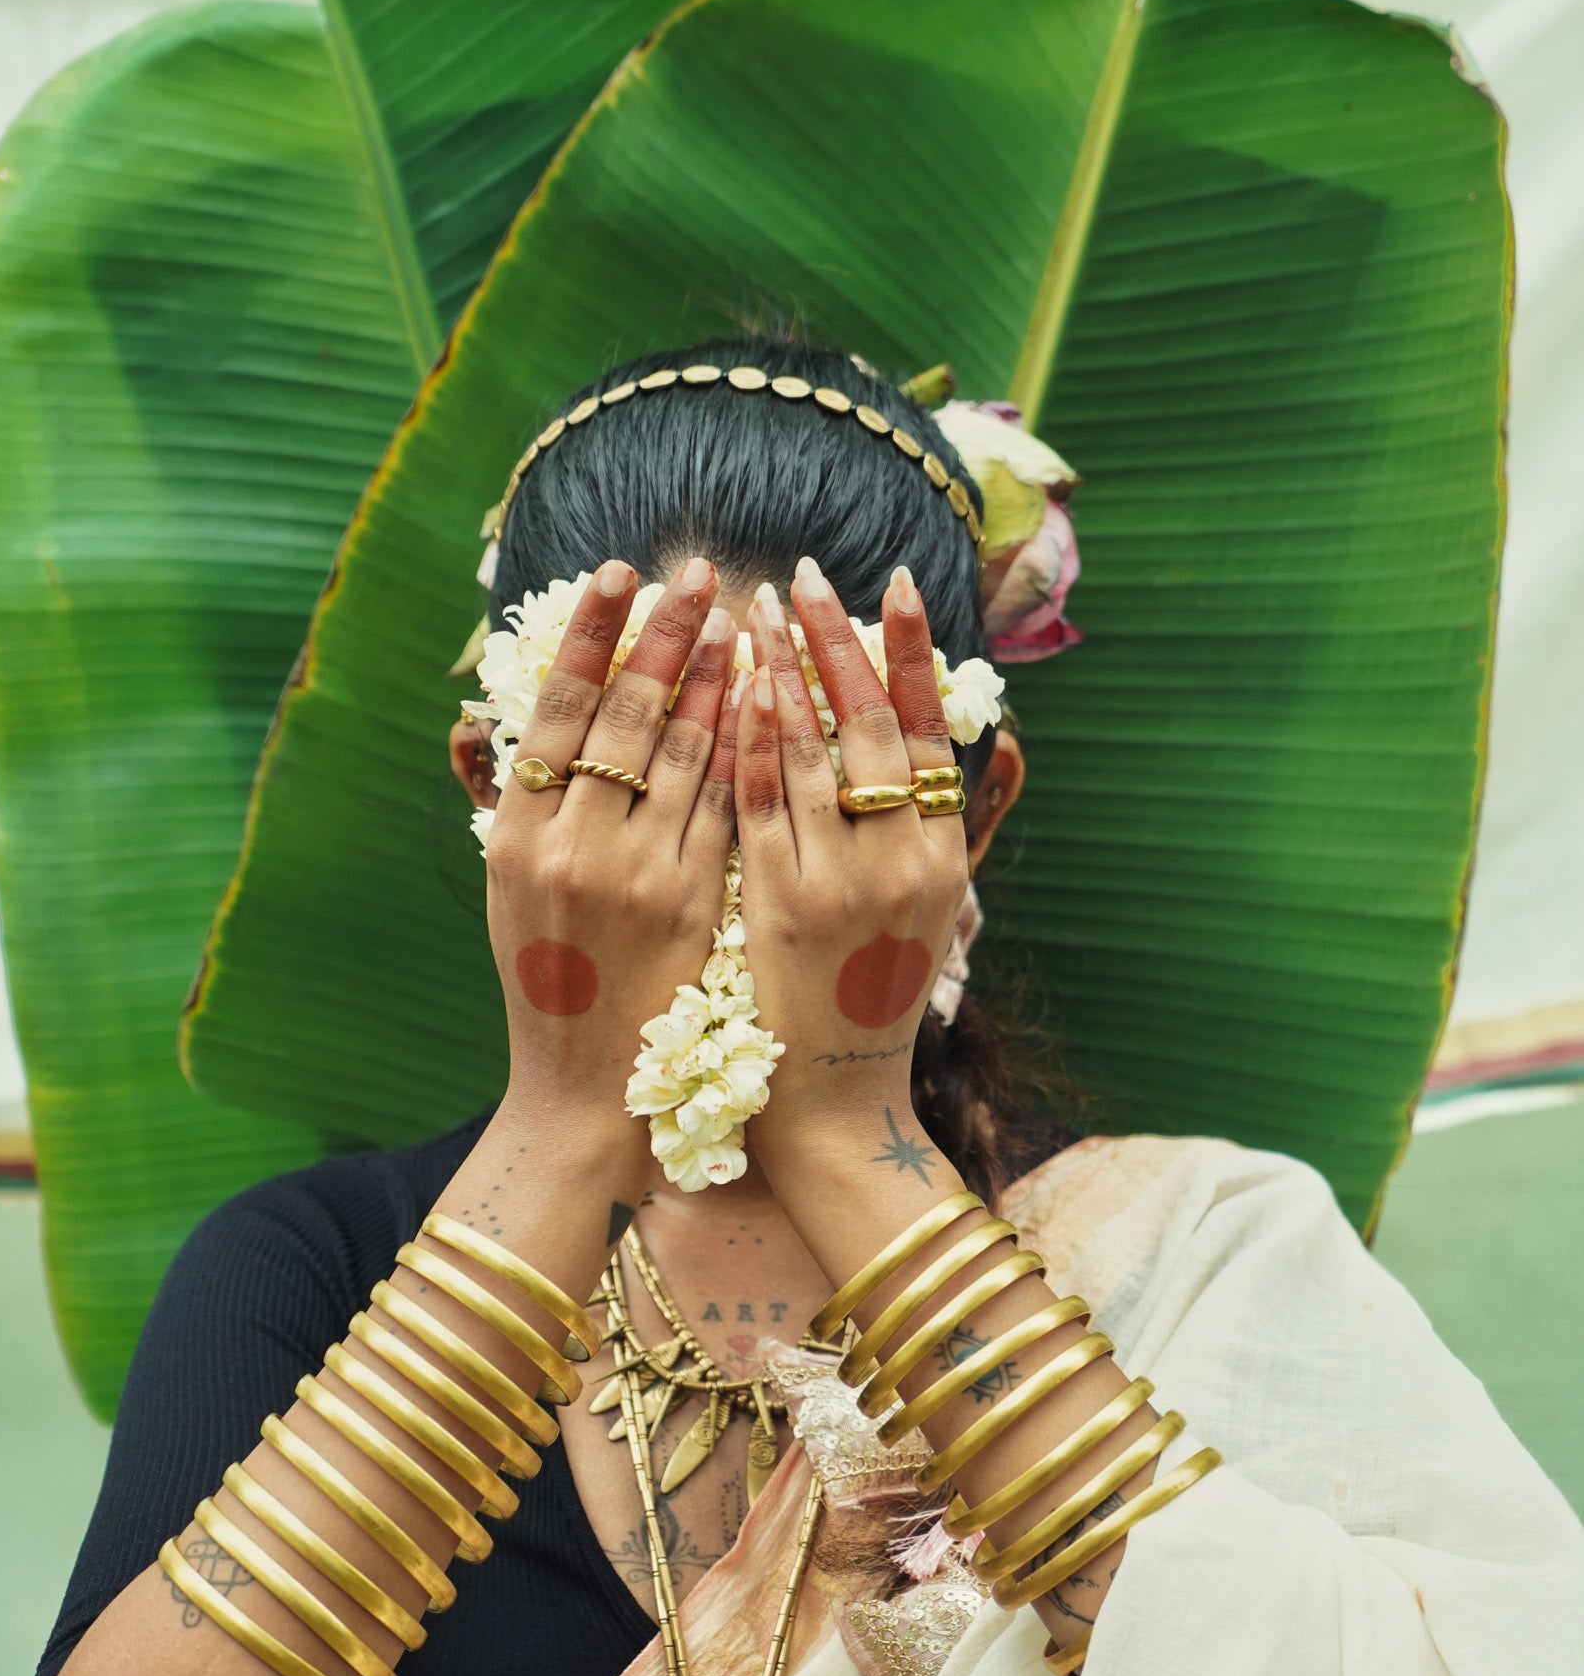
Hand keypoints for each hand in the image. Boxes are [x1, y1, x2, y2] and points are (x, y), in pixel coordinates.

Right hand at [484, 558, 736, 1133]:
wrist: (585, 1092)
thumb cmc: (547, 984)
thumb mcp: (513, 890)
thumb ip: (530, 805)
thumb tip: (543, 712)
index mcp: (518, 837)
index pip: (558, 710)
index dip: (592, 634)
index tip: (619, 572)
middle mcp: (575, 849)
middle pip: (627, 716)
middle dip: (667, 634)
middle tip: (700, 568)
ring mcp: (641, 879)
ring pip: (688, 754)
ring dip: (719, 677)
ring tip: (744, 614)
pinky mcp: (698, 907)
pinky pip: (730, 809)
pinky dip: (749, 749)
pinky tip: (770, 700)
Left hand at [724, 556, 968, 1175]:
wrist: (838, 1106)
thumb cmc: (871, 1005)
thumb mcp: (915, 915)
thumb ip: (910, 832)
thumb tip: (903, 743)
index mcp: (943, 859)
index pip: (924, 730)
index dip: (908, 652)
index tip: (893, 582)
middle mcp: (902, 863)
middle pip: (866, 724)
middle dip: (834, 639)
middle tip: (807, 569)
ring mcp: (839, 883)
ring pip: (809, 752)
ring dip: (782, 668)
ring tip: (756, 603)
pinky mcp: (778, 906)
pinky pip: (759, 803)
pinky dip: (748, 738)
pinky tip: (732, 682)